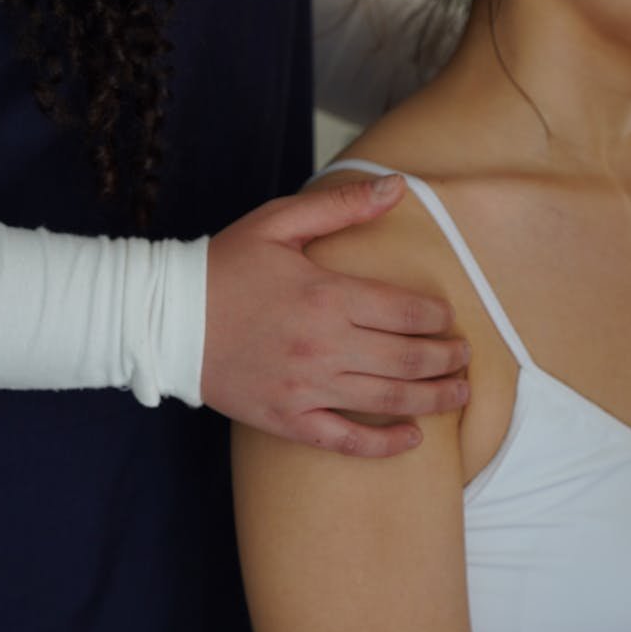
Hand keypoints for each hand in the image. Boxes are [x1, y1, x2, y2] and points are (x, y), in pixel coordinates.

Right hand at [202, 176, 468, 456]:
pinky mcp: (287, 420)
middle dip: (447, 359)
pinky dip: (384, 444)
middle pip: (408, 358)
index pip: (406, 310)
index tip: (449, 318)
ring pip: (388, 400)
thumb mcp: (279, 222)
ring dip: (434, 398)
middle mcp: (324, 345)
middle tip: (464, 356)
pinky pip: (346, 441)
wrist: (165, 318)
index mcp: (327, 294)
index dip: (438, 317)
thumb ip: (341, 206)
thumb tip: (397, 187)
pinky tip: (413, 439)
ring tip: (459, 392)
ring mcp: (306, 388)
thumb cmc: (225, 266)